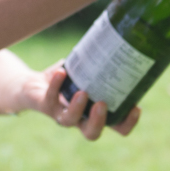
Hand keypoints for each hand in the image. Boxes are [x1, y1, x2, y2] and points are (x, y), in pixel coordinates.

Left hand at [16, 64, 139, 141]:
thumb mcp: (88, 71)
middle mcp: (79, 119)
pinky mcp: (44, 105)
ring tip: (83, 92)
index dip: (127, 124)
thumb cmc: (68, 79)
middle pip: (91, 134)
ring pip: (68, 121)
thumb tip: (125, 37)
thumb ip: (103, 63)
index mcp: (95, 113)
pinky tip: (61, 71)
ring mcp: (60, 114)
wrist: (33, 85)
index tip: (136, 107)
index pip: (116, 127)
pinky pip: (49, 98)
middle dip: (98, 122)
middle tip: (102, 104)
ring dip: (77, 108)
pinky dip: (56, 84)